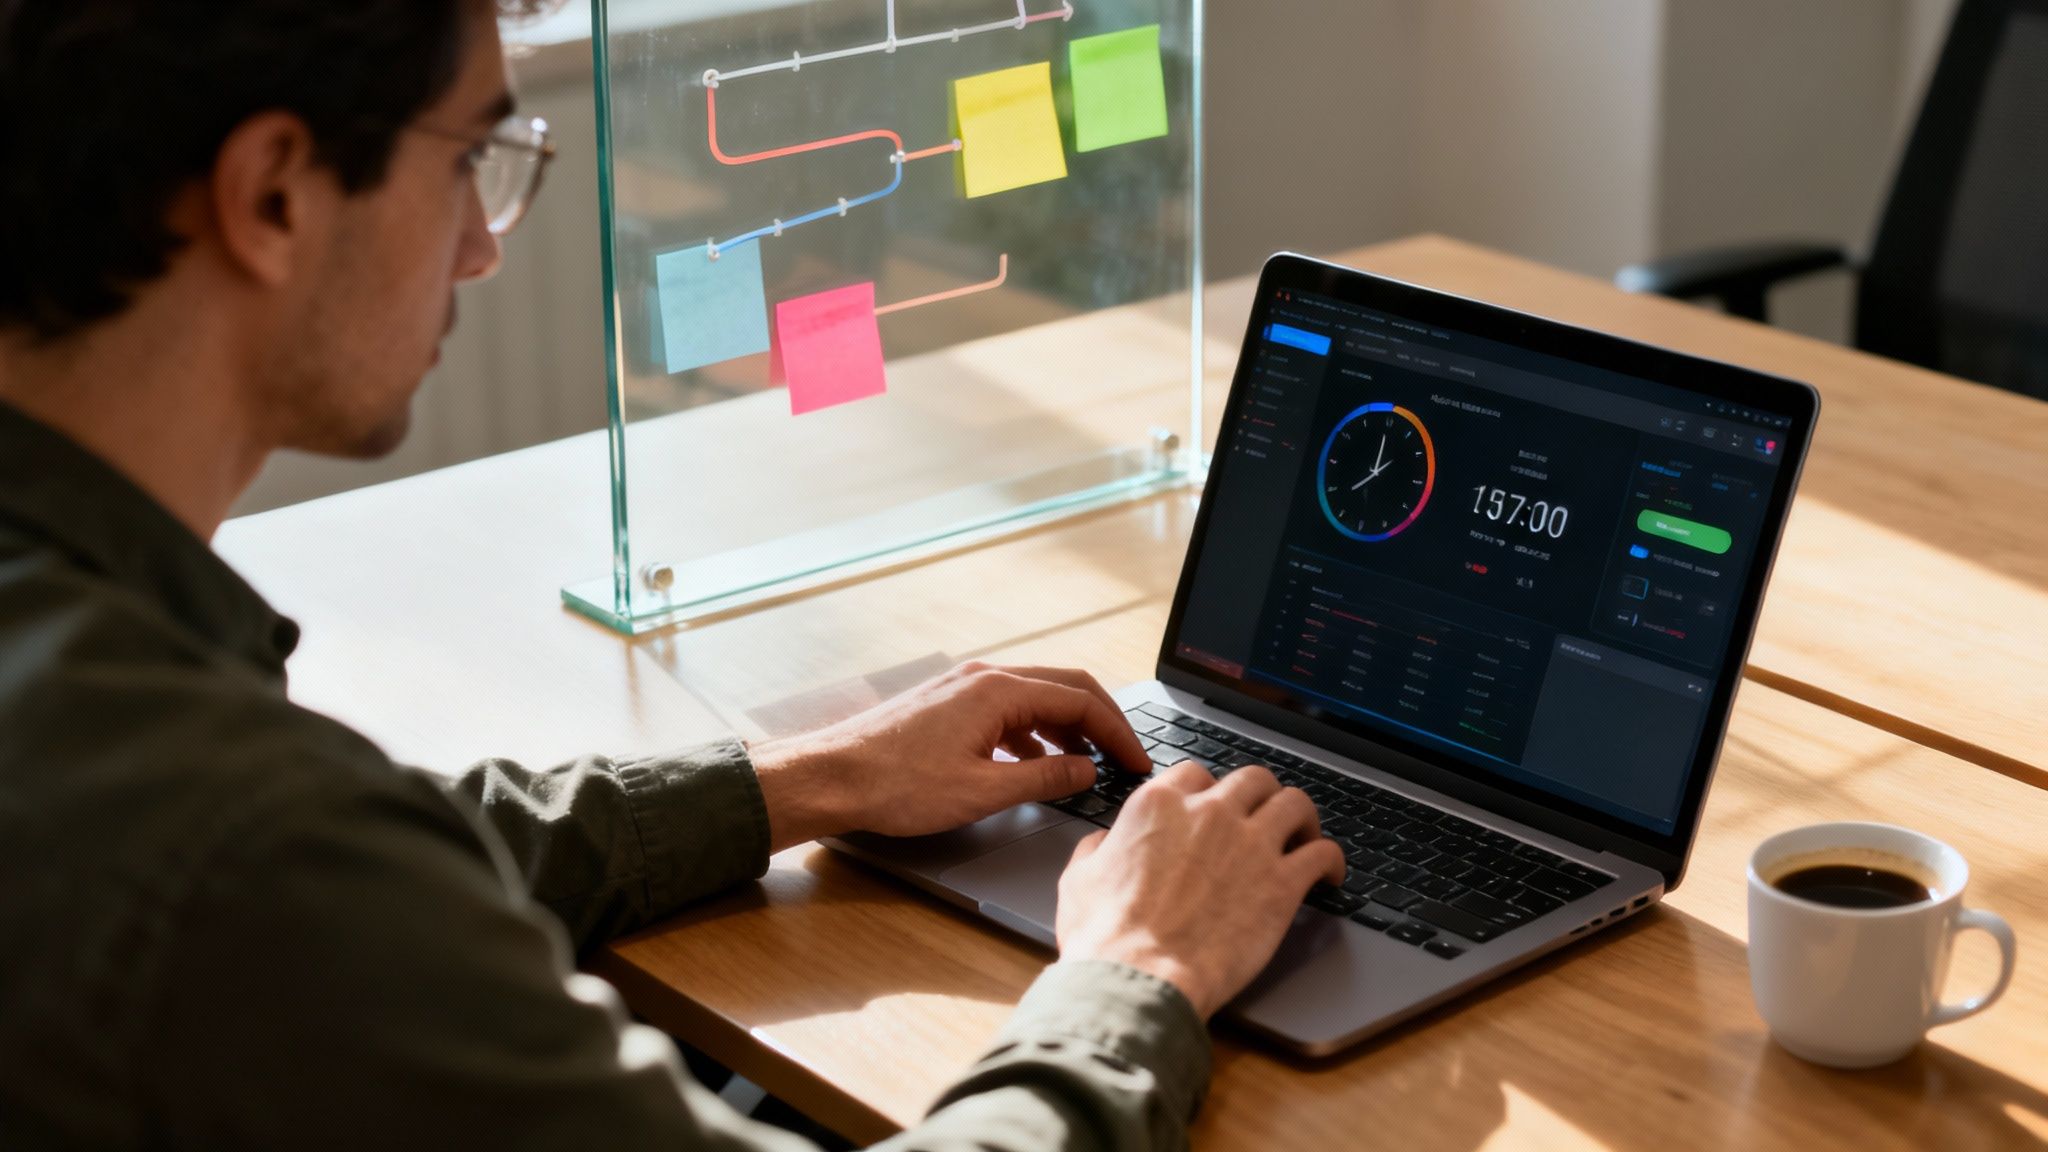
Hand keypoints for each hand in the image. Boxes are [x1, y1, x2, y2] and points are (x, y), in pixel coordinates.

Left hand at [747, 662, 1151, 850]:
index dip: (1118, 732)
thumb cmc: (895, 785)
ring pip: (1035, 699)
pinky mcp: (948, 706)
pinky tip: (1035, 766)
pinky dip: (1034, 735)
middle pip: (1064, 688)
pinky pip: (1007, 711)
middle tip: (1126, 757)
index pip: (1080, 699)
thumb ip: (1044, 779)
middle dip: (1101, 723)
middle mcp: (984, 677)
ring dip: (1067, 729)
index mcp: (998, 690)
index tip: (1138, 761)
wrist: (831, 777)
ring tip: (1087, 767)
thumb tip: (1087, 771)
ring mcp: (963, 688)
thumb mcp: (982, 791)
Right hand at [1054, 761, 1344, 1019]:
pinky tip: (1330, 875)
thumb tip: (1103, 843)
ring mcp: (1250, 843)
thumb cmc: (1105, 936)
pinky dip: (1331, 860)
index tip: (1214, 808)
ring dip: (1302, 817)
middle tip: (1263, 817)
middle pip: (1253, 779)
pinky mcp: (1281, 883)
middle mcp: (1210, 812)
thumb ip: (1098, 849)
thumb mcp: (1080, 878)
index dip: (1208, 790)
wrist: (1139, 977)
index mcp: (1159, 805)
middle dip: (1260, 795)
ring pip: (1294, 803)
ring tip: (1304, 835)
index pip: (1196, 773)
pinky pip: (1323, 853)